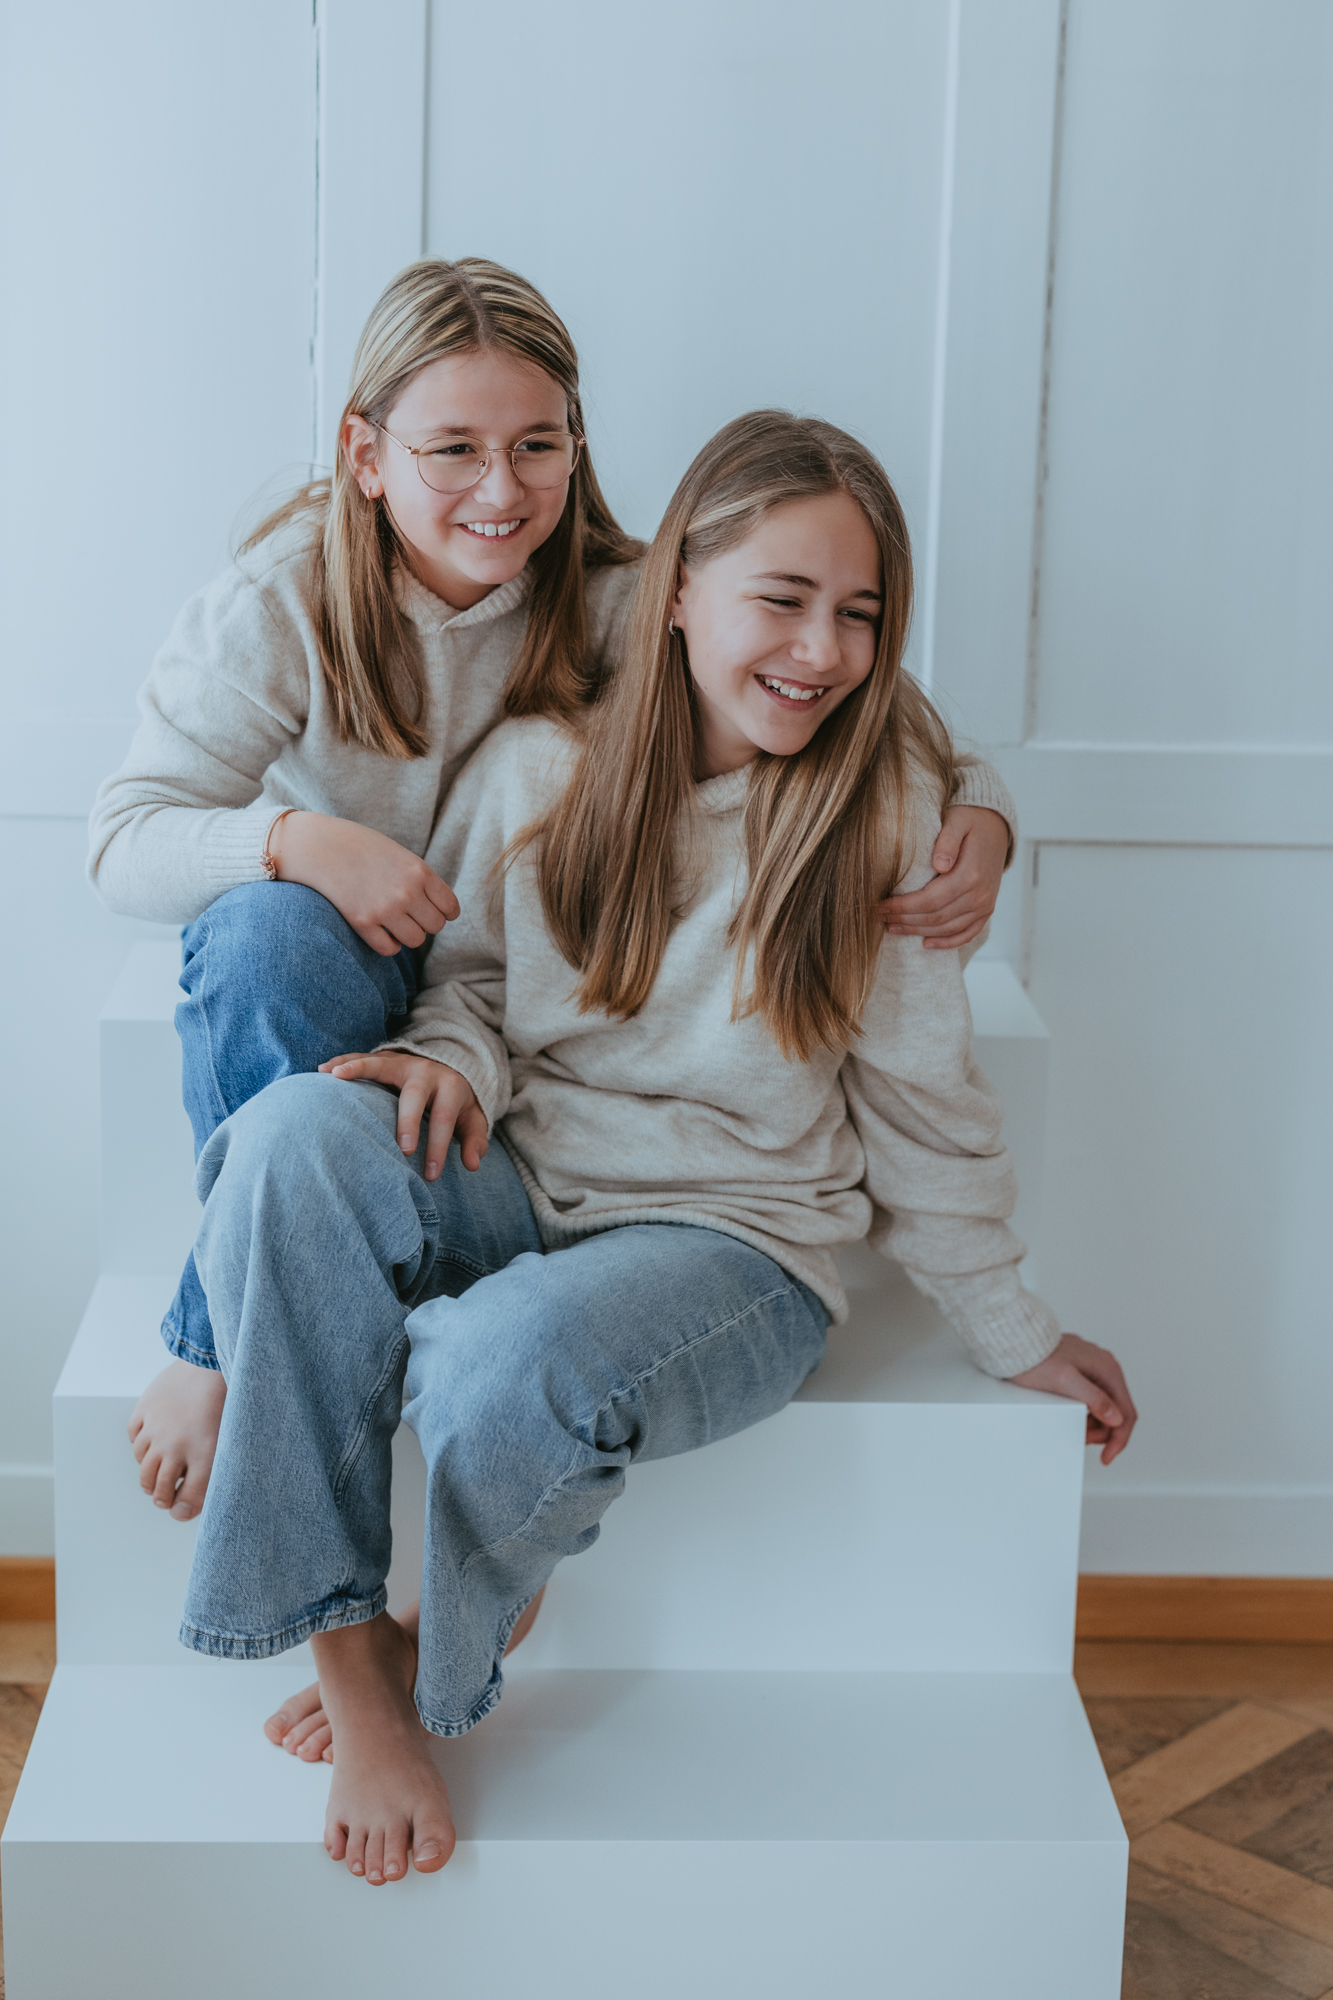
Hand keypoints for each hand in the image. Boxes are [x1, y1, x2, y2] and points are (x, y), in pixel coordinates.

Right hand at [269, 812, 459, 955]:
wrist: (320, 846)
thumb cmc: (361, 847)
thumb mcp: (399, 855)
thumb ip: (420, 879)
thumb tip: (438, 910)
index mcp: (419, 871)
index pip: (450, 907)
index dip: (445, 912)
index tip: (435, 911)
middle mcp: (407, 892)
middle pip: (435, 926)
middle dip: (425, 923)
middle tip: (411, 915)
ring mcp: (385, 909)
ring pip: (415, 940)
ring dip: (408, 935)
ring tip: (396, 923)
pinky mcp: (362, 923)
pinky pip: (389, 949)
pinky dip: (390, 944)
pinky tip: (382, 932)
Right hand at [318, 1051, 486, 1179]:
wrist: (450, 1065)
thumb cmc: (457, 1102)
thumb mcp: (473, 1119)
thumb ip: (475, 1140)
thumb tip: (473, 1164)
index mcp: (451, 1086)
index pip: (445, 1118)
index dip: (439, 1147)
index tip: (431, 1176)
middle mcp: (425, 1071)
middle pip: (416, 1094)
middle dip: (408, 1121)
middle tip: (403, 1149)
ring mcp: (402, 1062)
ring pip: (381, 1064)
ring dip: (359, 1069)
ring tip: (336, 1077)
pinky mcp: (384, 1058)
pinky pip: (361, 1057)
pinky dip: (343, 1062)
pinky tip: (323, 1071)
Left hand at [879, 805, 1009, 948]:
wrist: (996, 827)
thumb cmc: (971, 821)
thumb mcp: (958, 821)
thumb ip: (947, 840)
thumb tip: (939, 864)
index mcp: (970, 875)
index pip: (929, 900)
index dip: (902, 906)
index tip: (880, 905)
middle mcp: (980, 896)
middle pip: (934, 917)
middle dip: (904, 919)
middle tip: (879, 917)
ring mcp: (985, 906)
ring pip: (946, 928)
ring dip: (917, 932)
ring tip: (892, 927)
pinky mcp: (986, 910)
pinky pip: (967, 934)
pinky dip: (947, 942)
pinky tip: (926, 943)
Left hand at [1007, 1333, 1137, 1464]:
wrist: (1015, 1343)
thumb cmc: (1036, 1359)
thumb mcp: (1065, 1381)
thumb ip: (1093, 1398)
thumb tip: (1116, 1418)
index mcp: (1108, 1369)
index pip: (1126, 1412)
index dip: (1118, 1439)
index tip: (1107, 1457)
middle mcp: (1104, 1367)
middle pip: (1116, 1411)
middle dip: (1103, 1432)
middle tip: (1083, 1441)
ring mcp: (1092, 1369)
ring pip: (1104, 1406)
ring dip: (1094, 1424)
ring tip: (1076, 1430)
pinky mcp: (1080, 1372)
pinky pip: (1091, 1398)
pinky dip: (1085, 1412)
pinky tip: (1073, 1417)